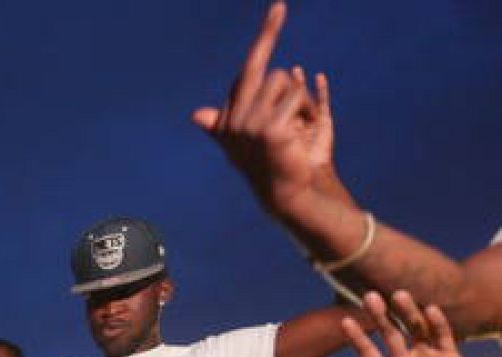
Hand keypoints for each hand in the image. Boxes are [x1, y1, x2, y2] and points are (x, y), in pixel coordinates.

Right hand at [191, 3, 335, 212]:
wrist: (284, 193)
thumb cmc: (271, 164)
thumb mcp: (248, 140)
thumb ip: (223, 123)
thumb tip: (197, 116)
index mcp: (228, 116)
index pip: (249, 66)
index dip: (266, 34)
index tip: (280, 6)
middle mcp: (232, 117)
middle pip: (268, 72)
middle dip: (283, 83)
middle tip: (288, 104)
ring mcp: (248, 123)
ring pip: (283, 81)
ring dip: (296, 102)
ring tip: (293, 129)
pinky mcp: (268, 128)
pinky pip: (295, 95)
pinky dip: (304, 110)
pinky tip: (297, 133)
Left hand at [327, 292, 481, 356]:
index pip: (366, 350)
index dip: (357, 336)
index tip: (345, 321)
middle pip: (389, 333)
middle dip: (380, 316)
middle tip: (369, 296)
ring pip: (415, 329)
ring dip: (407, 312)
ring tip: (398, 295)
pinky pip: (442, 336)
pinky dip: (437, 323)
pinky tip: (430, 310)